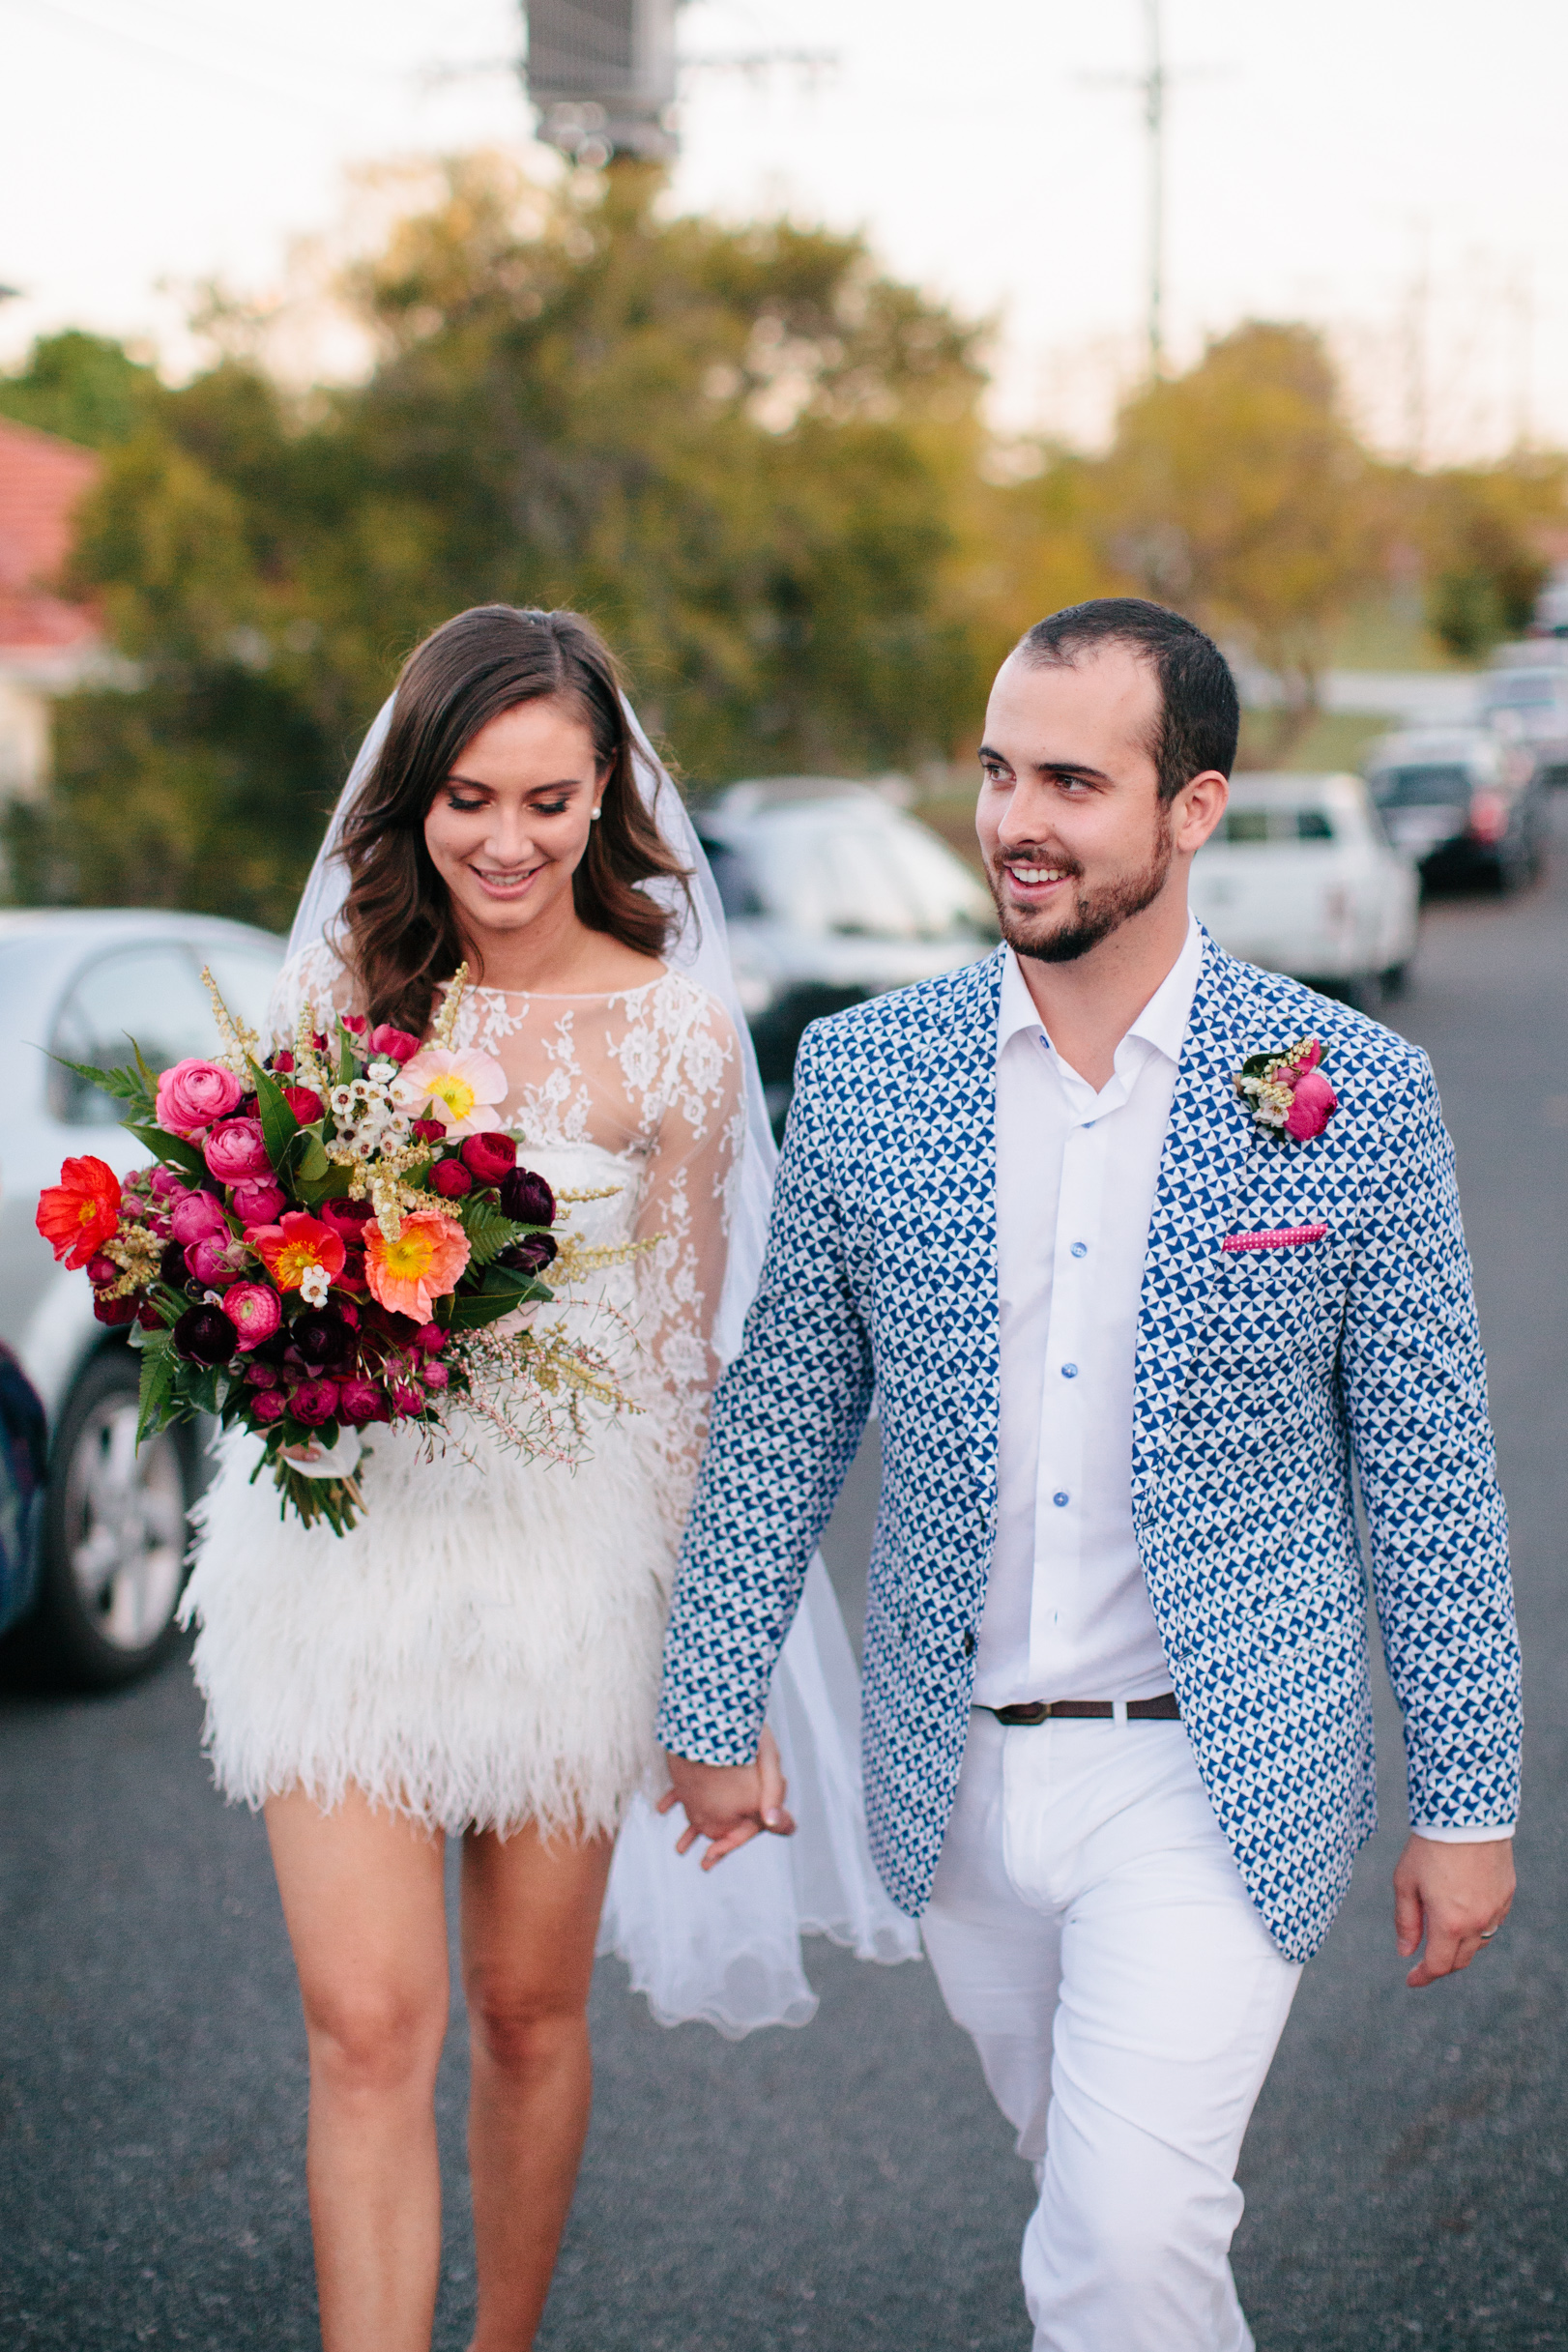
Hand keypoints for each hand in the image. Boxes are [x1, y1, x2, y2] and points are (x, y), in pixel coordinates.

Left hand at [657, 1728, 795, 1869]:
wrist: (719, 1698)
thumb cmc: (749, 1726)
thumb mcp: (768, 1756)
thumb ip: (774, 1790)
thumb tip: (770, 1822)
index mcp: (760, 1788)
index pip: (751, 1826)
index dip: (732, 1843)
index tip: (713, 1855)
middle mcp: (741, 1785)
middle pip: (729, 1822)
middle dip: (715, 1843)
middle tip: (702, 1864)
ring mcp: (720, 1776)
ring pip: (709, 1809)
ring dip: (694, 1829)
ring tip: (679, 1849)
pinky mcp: (702, 1764)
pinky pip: (690, 1787)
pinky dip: (677, 1800)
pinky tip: (662, 1808)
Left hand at [1393, 1833, 1514, 1987]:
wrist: (1466, 1816)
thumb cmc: (1430, 1847)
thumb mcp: (1406, 1883)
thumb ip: (1406, 1921)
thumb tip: (1405, 1951)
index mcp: (1450, 1923)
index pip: (1439, 1966)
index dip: (1423, 1976)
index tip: (1411, 1980)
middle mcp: (1478, 1923)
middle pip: (1460, 1959)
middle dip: (1441, 1964)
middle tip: (1424, 1960)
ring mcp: (1496, 1910)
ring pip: (1479, 1943)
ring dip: (1460, 1946)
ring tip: (1442, 1934)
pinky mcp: (1507, 1895)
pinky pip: (1492, 1922)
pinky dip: (1477, 1926)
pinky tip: (1463, 1913)